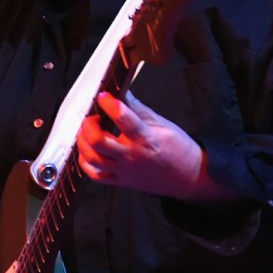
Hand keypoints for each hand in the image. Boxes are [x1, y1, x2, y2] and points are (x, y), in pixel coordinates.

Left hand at [75, 90, 206, 198]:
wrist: (190, 176)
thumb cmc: (177, 148)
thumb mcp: (161, 123)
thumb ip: (138, 108)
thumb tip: (122, 91)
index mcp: (145, 138)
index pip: (122, 118)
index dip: (109, 103)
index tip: (103, 95)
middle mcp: (132, 155)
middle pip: (98, 141)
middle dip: (88, 124)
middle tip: (93, 116)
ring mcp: (124, 170)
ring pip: (92, 158)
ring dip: (83, 141)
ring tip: (87, 131)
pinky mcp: (120, 180)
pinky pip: (95, 175)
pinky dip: (84, 162)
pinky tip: (87, 150)